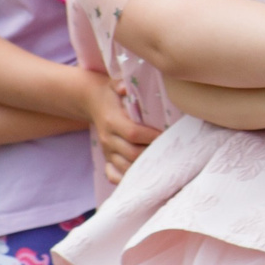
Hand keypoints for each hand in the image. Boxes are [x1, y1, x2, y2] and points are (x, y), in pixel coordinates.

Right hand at [82, 70, 162, 184]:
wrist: (92, 102)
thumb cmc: (111, 94)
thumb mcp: (114, 84)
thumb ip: (120, 85)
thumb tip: (125, 88)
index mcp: (112, 121)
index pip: (133, 133)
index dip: (151, 137)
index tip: (169, 136)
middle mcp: (108, 139)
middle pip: (131, 153)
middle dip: (153, 155)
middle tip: (172, 153)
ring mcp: (107, 151)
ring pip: (125, 167)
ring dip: (144, 169)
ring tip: (164, 167)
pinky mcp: (107, 159)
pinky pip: (113, 175)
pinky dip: (126, 180)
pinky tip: (143, 179)